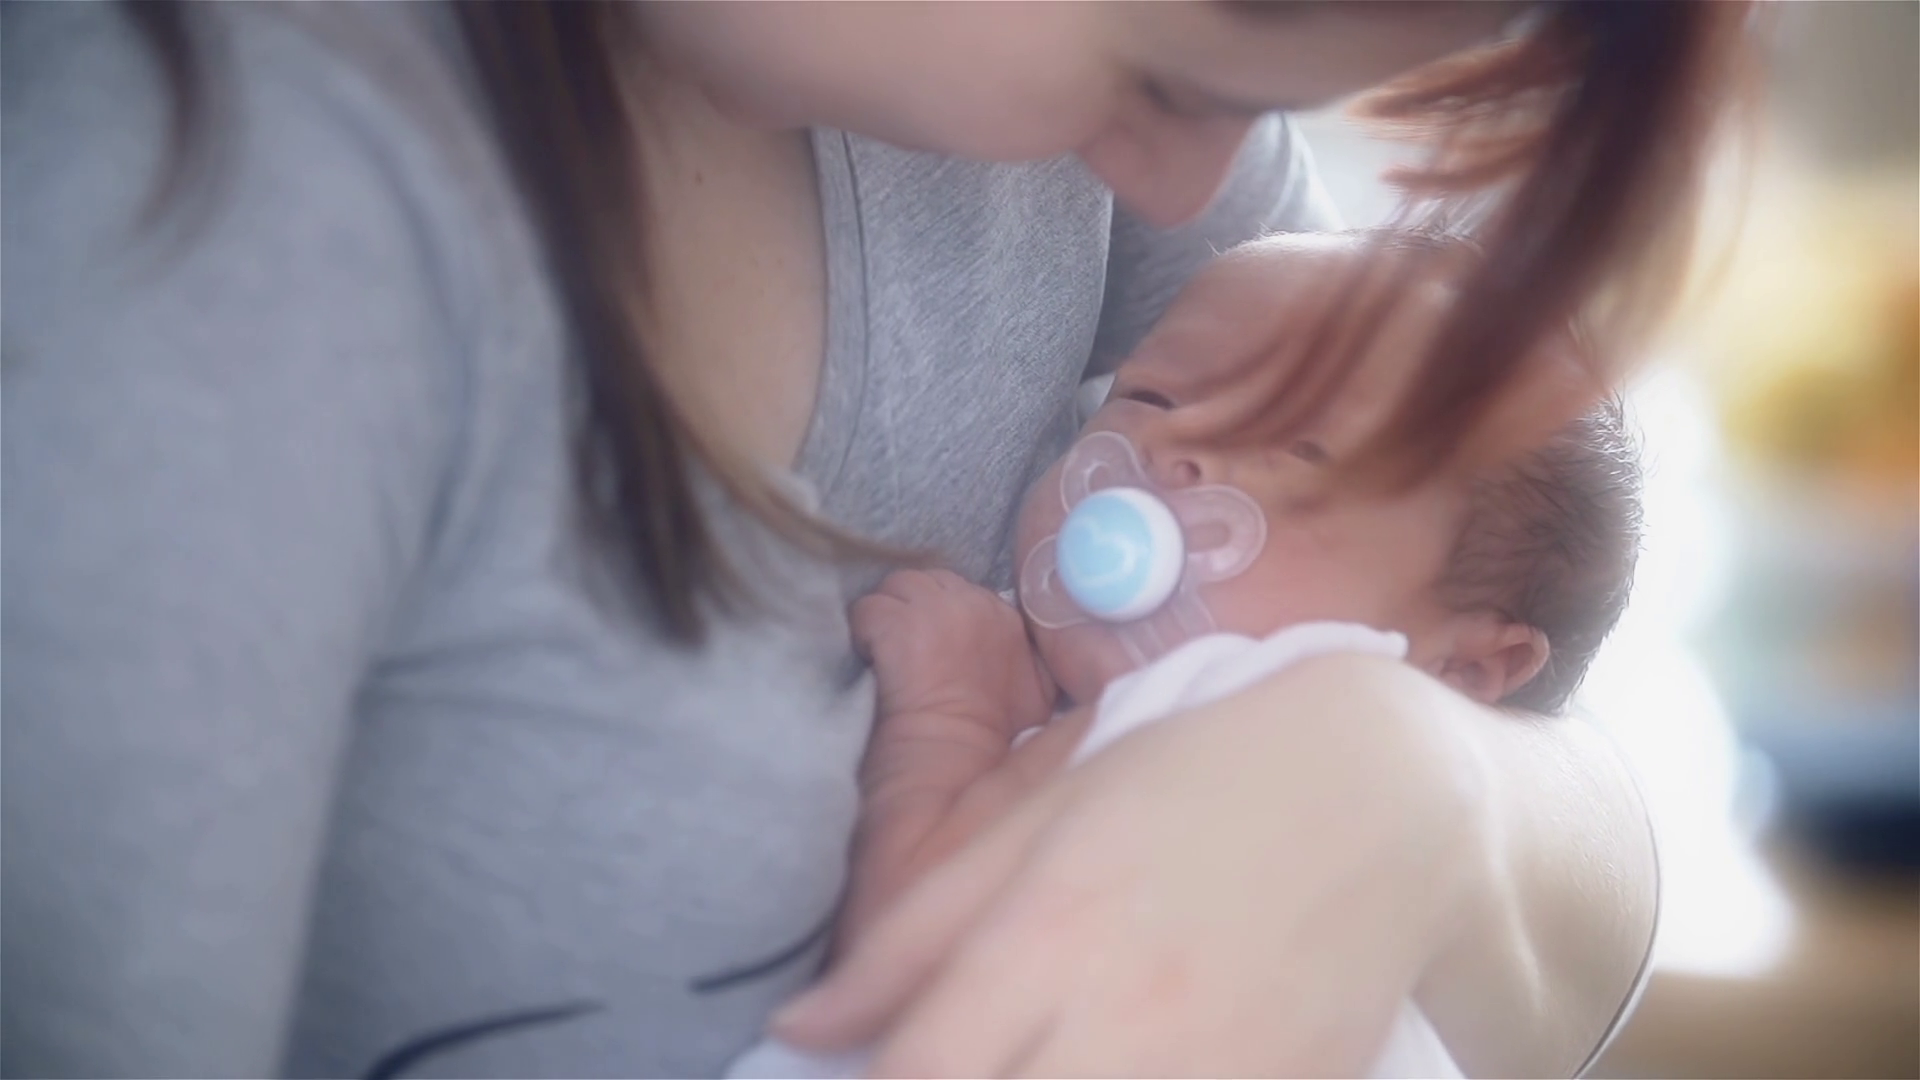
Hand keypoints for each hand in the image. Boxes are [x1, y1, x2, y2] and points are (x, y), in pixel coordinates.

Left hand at [776, 654, 1502, 1076]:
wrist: (1386, 796)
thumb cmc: (1192, 787)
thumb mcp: (1040, 825)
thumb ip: (912, 935)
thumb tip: (798, 1029)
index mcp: (1043, 938)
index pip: (915, 1076)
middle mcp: (1120, 1023)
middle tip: (955, 1071)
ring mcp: (1211, 1077)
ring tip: (1035, 1064)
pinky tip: (1116, 1070)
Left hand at [850, 569, 1055, 758]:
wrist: (958, 753)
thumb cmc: (996, 734)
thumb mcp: (1039, 693)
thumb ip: (1032, 657)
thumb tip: (1025, 647)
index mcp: (1005, 616)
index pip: (961, 590)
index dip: (940, 611)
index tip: (932, 640)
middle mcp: (971, 602)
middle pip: (928, 580)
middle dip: (913, 605)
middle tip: (905, 641)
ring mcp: (932, 610)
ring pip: (896, 587)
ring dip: (887, 613)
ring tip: (884, 647)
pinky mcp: (897, 624)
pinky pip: (867, 609)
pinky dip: (863, 630)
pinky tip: (869, 656)